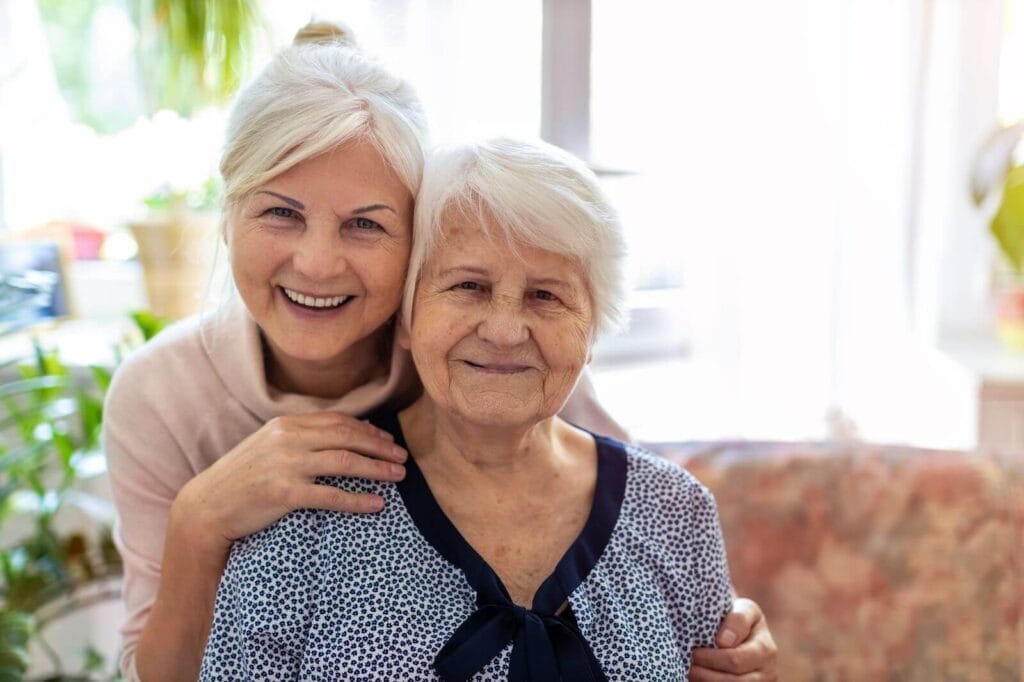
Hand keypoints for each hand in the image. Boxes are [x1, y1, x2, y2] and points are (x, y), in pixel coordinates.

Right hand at [171, 411, 406, 555]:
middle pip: (348, 437)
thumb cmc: (240, 479)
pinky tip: (377, 504)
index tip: (388, 440)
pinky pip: (330, 495)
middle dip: (380, 447)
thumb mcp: (267, 447)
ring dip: (377, 469)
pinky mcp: (284, 493)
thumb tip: (337, 438)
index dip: (368, 430)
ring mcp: (286, 465)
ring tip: (399, 476)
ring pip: (345, 462)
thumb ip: (298, 439)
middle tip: (403, 458)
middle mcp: (288, 439)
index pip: (338, 421)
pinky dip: (358, 499)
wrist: (205, 507)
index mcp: (285, 424)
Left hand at [689, 597, 777, 680]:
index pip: (735, 660)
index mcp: (766, 650)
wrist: (745, 630)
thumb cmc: (740, 617)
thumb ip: (737, 620)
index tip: (693, 651)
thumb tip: (724, 642)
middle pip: (732, 681)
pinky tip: (699, 679)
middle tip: (688, 664)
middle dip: (704, 674)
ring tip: (691, 672)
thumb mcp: (743, 608)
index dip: (710, 658)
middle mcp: (768, 672)